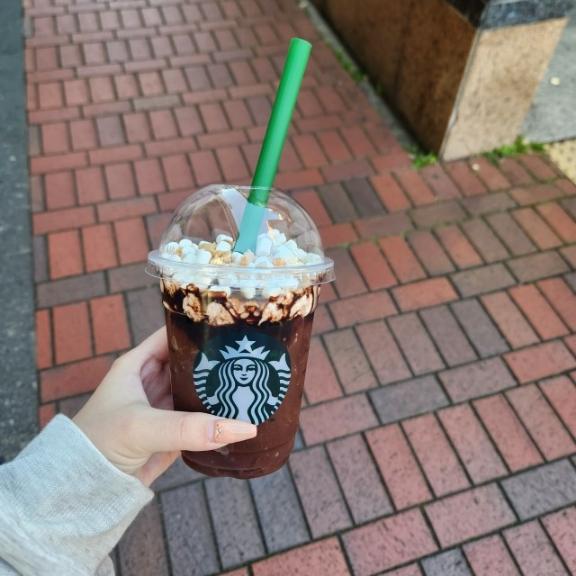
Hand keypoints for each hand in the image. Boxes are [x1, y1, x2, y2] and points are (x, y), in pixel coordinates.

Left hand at [73, 328, 256, 485]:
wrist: (83, 490)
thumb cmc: (99, 443)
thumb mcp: (142, 427)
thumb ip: (189, 427)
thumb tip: (242, 428)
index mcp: (139, 363)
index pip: (174, 334)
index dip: (200, 328)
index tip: (232, 326)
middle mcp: (154, 380)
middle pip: (193, 361)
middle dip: (219, 358)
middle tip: (254, 354)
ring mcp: (165, 406)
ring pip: (200, 389)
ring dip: (222, 388)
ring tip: (256, 380)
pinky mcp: (175, 432)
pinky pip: (202, 419)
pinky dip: (220, 416)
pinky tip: (243, 413)